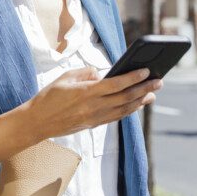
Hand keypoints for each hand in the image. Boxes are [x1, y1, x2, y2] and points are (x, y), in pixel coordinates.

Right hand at [23, 67, 161, 140]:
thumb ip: (85, 73)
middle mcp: (93, 107)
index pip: (116, 84)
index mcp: (86, 92)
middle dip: (144, 89)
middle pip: (125, 97)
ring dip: (140, 101)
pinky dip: (129, 110)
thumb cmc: (49, 97)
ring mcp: (95, 118)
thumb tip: (101, 74)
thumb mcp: (65, 77)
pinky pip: (116, 117)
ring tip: (152, 94)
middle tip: (159, 81)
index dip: (133, 77)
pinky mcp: (93, 124)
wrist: (37, 122)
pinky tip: (136, 105)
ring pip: (124, 109)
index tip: (146, 70)